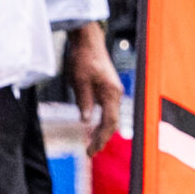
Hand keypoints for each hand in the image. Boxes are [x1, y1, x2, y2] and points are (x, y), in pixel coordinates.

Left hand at [66, 23, 121, 152]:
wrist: (87, 41)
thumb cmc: (83, 57)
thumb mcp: (79, 81)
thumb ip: (84, 101)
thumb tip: (84, 121)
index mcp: (111, 93)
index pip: (109, 123)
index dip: (100, 139)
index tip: (91, 151)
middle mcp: (115, 93)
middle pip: (112, 122)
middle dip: (102, 138)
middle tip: (90, 152)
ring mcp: (112, 91)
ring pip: (110, 117)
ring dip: (102, 131)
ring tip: (92, 144)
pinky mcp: (107, 88)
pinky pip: (107, 109)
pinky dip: (101, 121)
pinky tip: (92, 127)